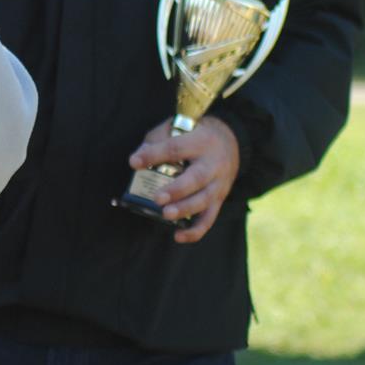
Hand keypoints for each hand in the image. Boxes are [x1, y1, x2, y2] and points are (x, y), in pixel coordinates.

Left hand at [128, 116, 239, 243]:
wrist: (230, 141)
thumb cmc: (193, 134)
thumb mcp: (177, 128)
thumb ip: (157, 141)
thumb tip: (137, 160)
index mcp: (200, 141)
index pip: (175, 148)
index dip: (154, 155)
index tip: (134, 162)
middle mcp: (213, 164)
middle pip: (197, 178)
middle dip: (177, 190)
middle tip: (157, 198)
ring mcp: (218, 184)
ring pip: (204, 200)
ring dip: (185, 209)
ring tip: (165, 214)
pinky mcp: (219, 200)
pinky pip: (209, 218)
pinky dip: (195, 230)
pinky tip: (178, 236)